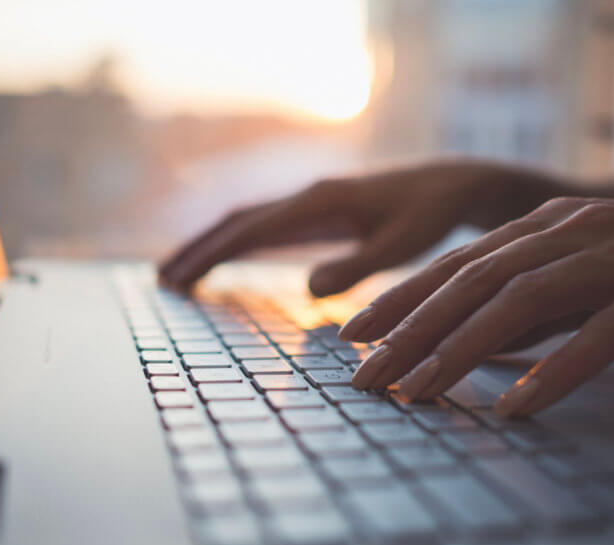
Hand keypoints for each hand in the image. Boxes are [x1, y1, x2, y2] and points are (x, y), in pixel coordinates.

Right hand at [160, 161, 532, 296]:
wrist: (450, 186)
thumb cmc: (430, 216)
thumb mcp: (401, 245)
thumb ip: (357, 266)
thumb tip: (307, 288)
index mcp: (319, 202)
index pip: (251, 230)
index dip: (211, 255)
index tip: (179, 278)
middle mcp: (307, 196)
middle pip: (236, 221)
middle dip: (198, 250)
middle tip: (162, 281)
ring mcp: (310, 202)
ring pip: (246, 222)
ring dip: (211, 246)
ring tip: (178, 274)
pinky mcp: (318, 212)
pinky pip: (266, 227)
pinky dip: (236, 244)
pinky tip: (225, 261)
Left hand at [339, 195, 613, 417]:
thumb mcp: (587, 266)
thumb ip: (535, 296)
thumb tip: (476, 340)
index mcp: (546, 226)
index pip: (457, 263)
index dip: (401, 298)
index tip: (354, 334)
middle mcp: (571, 232)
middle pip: (474, 281)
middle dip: (411, 330)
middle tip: (366, 374)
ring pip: (523, 301)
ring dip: (463, 349)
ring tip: (421, 392)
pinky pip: (603, 332)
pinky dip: (558, 368)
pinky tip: (521, 404)